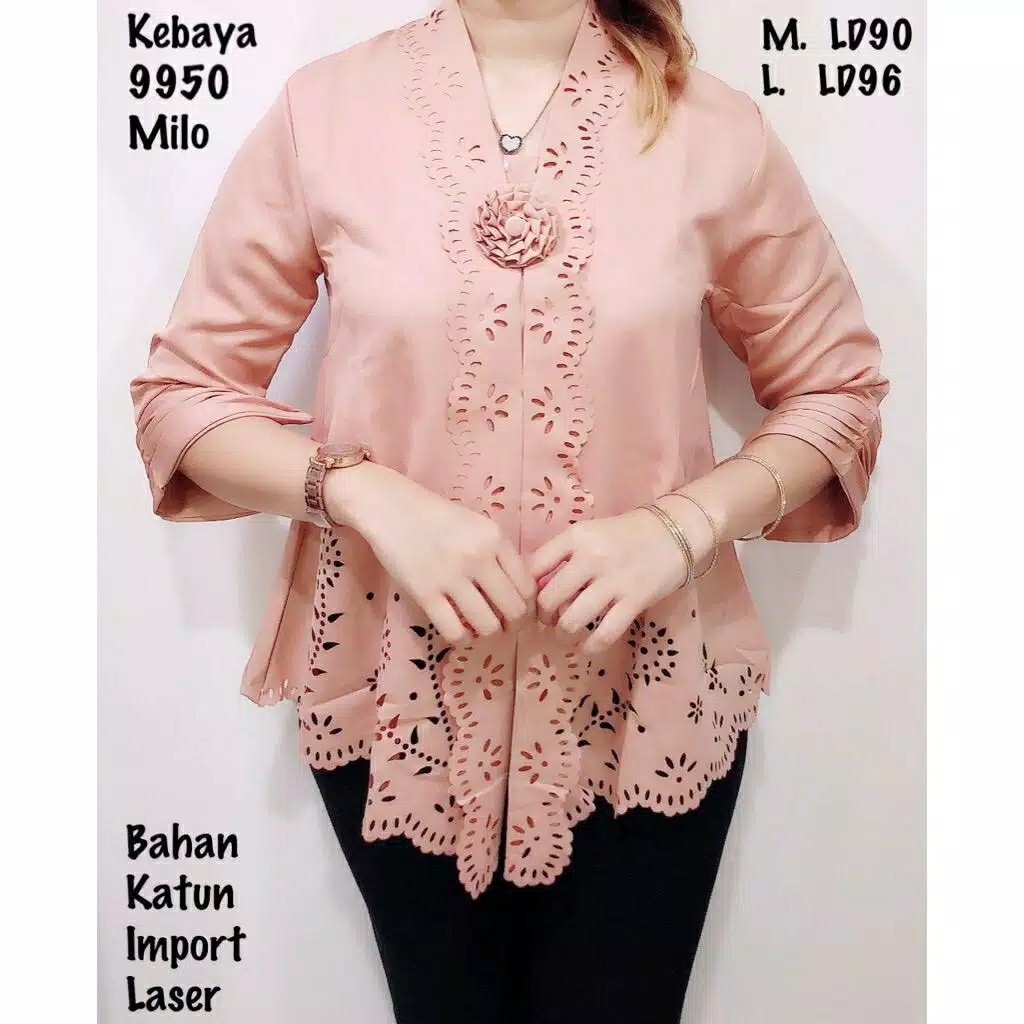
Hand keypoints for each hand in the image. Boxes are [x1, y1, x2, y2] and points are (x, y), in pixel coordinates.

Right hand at [325, 462, 535, 646]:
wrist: (390, 507)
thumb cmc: (435, 516)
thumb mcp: (477, 525)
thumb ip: (499, 553)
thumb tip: (520, 592)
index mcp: (496, 538)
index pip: (528, 587)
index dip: (528, 607)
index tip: (518, 612)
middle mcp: (478, 557)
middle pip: (514, 610)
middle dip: (513, 627)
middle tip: (504, 628)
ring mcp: (451, 576)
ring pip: (488, 626)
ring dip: (488, 634)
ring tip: (480, 630)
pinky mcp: (424, 593)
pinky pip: (455, 631)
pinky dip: (462, 639)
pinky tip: (459, 632)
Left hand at [528, 500, 715, 656]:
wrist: (673, 532)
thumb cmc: (625, 534)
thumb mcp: (589, 534)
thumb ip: (562, 555)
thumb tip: (532, 587)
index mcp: (575, 537)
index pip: (534, 567)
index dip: (525, 589)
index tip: (529, 600)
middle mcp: (591, 558)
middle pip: (549, 598)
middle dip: (543, 617)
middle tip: (547, 621)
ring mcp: (613, 581)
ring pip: (572, 620)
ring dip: (562, 634)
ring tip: (564, 635)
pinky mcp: (634, 601)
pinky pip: (604, 634)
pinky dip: (589, 646)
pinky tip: (585, 646)